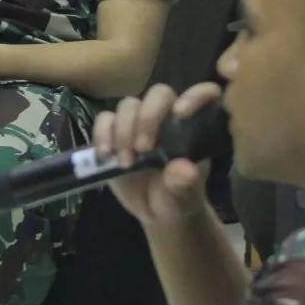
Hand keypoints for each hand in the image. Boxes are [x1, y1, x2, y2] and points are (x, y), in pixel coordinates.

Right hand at [92, 83, 218, 225]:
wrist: (153, 211)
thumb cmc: (177, 198)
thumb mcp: (184, 197)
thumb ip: (184, 183)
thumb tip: (186, 172)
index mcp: (192, 126)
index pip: (202, 94)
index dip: (194, 96)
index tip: (180, 113)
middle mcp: (166, 117)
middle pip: (158, 94)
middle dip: (147, 118)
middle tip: (143, 149)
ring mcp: (138, 122)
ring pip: (129, 105)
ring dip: (123, 130)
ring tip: (125, 163)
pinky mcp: (114, 132)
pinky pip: (105, 119)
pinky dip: (102, 133)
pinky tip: (105, 154)